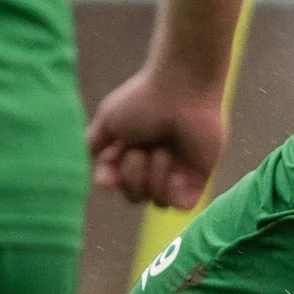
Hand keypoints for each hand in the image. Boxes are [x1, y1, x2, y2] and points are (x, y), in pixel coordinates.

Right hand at [85, 67, 225, 208]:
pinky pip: (181, 205)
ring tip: (163, 152)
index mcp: (131, 152)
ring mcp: (178, 172)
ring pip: (157, 202)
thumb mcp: (108, 119)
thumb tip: (95, 174)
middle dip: (132, 177)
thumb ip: (94, 146)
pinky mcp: (199, 177)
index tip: (111, 158)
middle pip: (133, 197)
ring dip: (154, 179)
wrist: (181, 88)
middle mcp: (153, 165)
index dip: (108, 178)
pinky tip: (176, 171)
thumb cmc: (144, 101)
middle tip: (140, 150)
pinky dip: (173, 192)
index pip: (113, 183)